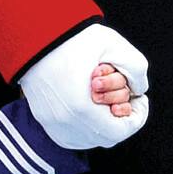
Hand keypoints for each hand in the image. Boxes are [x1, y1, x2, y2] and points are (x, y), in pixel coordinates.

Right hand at [20, 22, 150, 150]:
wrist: (33, 33)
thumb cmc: (72, 38)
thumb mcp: (115, 46)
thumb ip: (137, 69)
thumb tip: (138, 90)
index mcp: (82, 109)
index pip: (120, 131)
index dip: (137, 117)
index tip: (139, 99)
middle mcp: (64, 122)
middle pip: (105, 137)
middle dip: (120, 119)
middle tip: (124, 98)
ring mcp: (51, 123)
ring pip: (87, 139)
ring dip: (102, 125)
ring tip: (106, 101)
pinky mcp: (43, 118)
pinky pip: (69, 135)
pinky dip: (84, 127)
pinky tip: (88, 107)